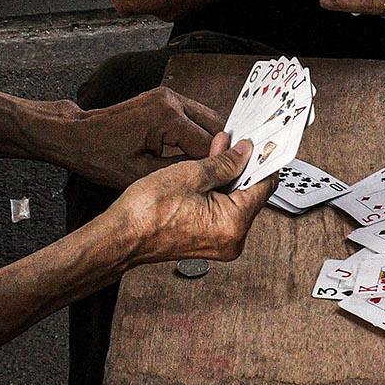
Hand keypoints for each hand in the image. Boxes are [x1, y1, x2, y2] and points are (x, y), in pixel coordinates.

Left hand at [61, 87, 221, 187]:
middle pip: (215, 126)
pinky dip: (196, 131)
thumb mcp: (142, 174)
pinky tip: (192, 150)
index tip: (219, 179)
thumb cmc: (100, 155)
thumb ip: (180, 170)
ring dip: (209, 139)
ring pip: (206, 118)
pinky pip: (191, 114)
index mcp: (167, 118)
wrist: (77, 136)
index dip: (215, 164)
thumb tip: (206, 171)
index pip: (208, 143)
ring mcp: (167, 96)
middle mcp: (170, 101)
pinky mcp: (163, 98)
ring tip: (205, 164)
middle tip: (217, 173)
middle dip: (218, 150)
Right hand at [109, 132, 273, 264]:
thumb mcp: (192, 174)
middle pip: (250, 193)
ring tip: (217, 150)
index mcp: (233, 224)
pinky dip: (218, 190)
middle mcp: (232, 240)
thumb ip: (225, 162)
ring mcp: (220, 243)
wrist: (121, 237)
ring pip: (235, 200)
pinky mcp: (208, 241)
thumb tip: (245, 152)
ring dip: (228, 175)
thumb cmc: (147, 212)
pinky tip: (208, 171)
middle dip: (242, 164)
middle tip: (233, 140)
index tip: (261, 142)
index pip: (264, 186)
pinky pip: (222, 210)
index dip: (262, 159)